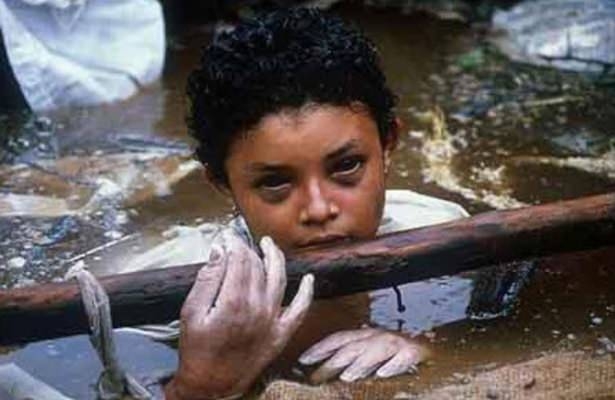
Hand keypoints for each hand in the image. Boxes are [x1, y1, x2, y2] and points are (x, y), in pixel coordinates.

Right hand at [165, 232, 313, 399]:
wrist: (211, 386)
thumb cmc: (197, 350)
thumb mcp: (191, 312)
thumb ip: (207, 279)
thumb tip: (220, 250)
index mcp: (234, 301)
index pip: (239, 259)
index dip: (233, 243)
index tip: (226, 237)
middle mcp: (258, 307)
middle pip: (257, 266)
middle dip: (248, 249)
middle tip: (238, 242)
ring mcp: (273, 320)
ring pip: (279, 279)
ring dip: (276, 258)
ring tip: (269, 245)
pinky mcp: (282, 333)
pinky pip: (300, 309)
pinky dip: (307, 292)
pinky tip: (309, 278)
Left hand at [298, 328, 427, 382]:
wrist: (437, 351)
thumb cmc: (398, 357)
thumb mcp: (372, 357)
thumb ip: (352, 363)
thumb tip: (327, 374)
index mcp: (366, 336)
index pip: (338, 339)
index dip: (320, 348)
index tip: (302, 360)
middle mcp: (379, 336)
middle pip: (352, 347)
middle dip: (333, 361)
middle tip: (317, 377)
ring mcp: (398, 343)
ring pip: (375, 350)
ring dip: (360, 363)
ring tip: (347, 377)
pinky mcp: (417, 352)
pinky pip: (403, 357)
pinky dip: (392, 365)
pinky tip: (383, 375)